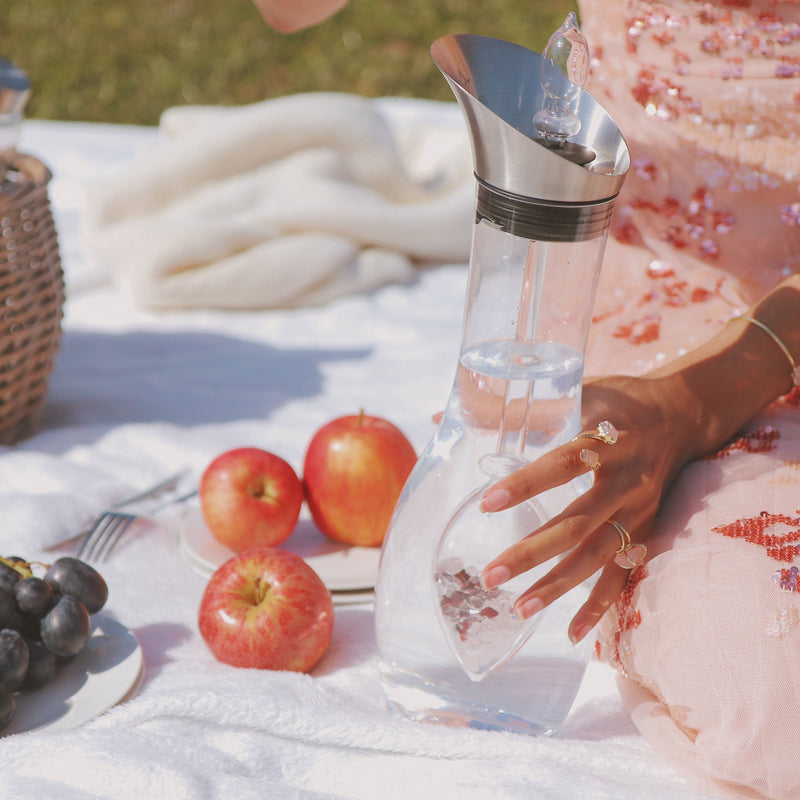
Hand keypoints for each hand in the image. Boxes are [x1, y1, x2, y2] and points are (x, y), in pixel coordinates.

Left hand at [479, 371, 696, 643]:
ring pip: (598, 554)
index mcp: (606, 438)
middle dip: (533, 552)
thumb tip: (441, 416)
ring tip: (519, 608)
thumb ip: (519, 408)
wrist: (683, 414)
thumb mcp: (577, 388)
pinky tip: (572, 633)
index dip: (526, 484)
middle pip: (578, 521)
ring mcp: (640, 509)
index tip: (486, 505)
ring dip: (559, 585)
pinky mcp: (648, 529)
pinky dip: (599, 604)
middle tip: (490, 574)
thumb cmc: (617, 399)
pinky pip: (624, 573)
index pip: (563, 463)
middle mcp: (626, 478)